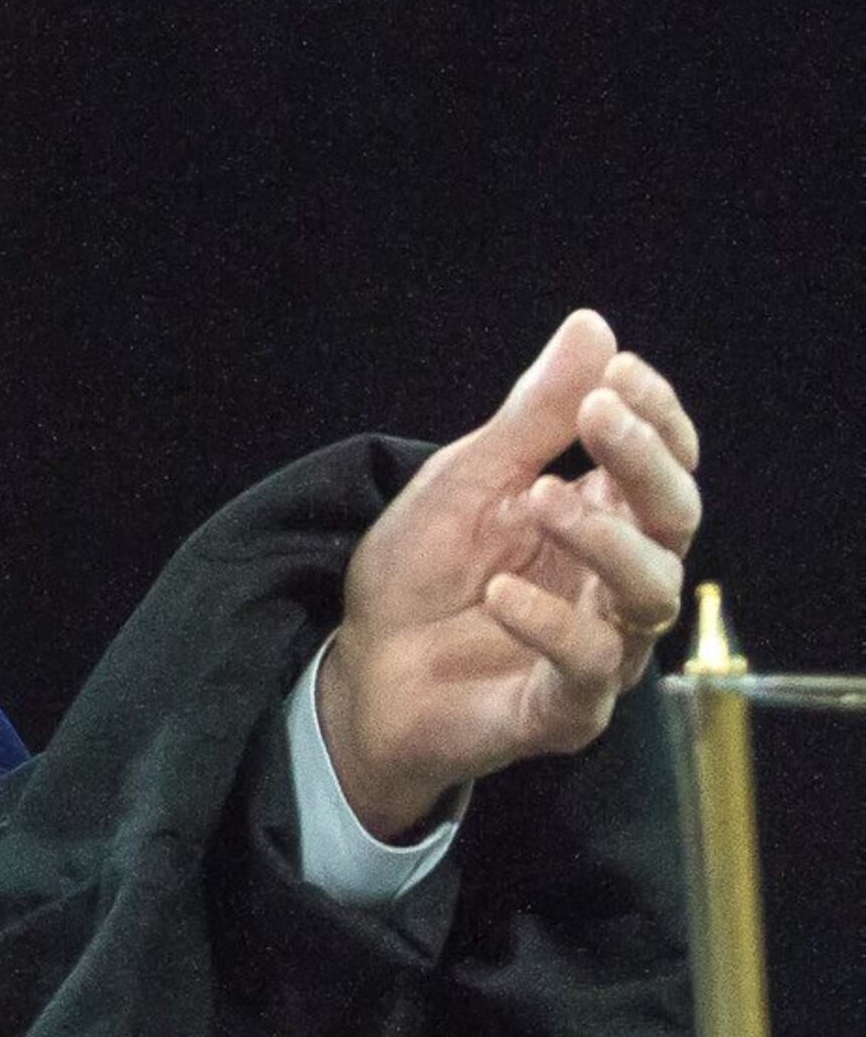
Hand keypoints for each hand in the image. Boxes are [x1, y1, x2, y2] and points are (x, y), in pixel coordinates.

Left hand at [319, 310, 701, 838]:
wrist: (363, 668)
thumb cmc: (424, 571)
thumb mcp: (468, 478)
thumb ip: (534, 416)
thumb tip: (595, 327)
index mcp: (603, 518)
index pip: (667, 464)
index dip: (656, 418)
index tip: (618, 374)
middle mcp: (618, 582)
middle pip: (674, 519)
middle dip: (644, 461)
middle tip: (596, 416)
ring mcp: (602, 647)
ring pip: (649, 594)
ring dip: (602, 538)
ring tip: (539, 498)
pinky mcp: (567, 708)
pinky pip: (587, 667)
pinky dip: (548, 624)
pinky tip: (499, 593)